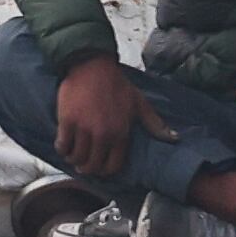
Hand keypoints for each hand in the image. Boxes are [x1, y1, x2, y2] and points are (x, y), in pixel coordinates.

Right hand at [52, 56, 171, 178]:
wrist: (91, 65)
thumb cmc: (116, 84)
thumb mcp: (138, 102)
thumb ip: (154, 123)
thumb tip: (173, 138)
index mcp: (121, 133)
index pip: (113, 166)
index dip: (105, 170)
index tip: (100, 167)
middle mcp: (103, 134)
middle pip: (93, 165)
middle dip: (88, 168)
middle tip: (84, 165)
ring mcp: (84, 129)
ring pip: (77, 158)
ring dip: (74, 160)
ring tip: (74, 156)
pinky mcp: (67, 122)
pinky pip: (62, 146)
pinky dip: (62, 149)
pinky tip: (64, 145)